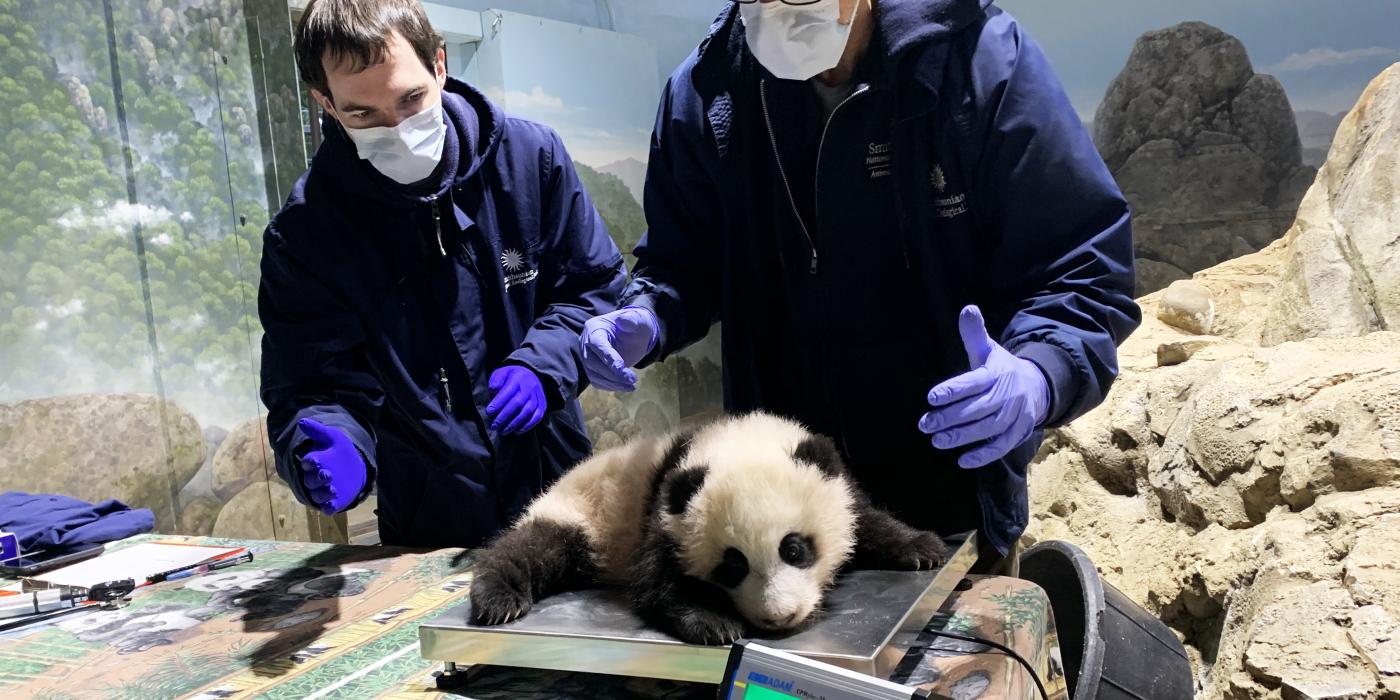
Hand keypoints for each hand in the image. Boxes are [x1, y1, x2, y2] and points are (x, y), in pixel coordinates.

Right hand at [297, 418, 367, 514]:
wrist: (355, 466)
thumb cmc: (340, 450)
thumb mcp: (332, 437)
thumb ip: (318, 431)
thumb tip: (302, 421)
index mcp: (312, 463)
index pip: (307, 464)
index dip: (310, 463)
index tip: (314, 460)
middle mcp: (314, 479)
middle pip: (311, 481)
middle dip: (318, 479)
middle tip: (328, 474)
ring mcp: (322, 491)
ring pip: (317, 496)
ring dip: (323, 494)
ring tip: (333, 489)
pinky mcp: (331, 502)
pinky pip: (326, 508)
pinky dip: (328, 508)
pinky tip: (332, 506)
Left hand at [486, 366, 544, 433]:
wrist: (530, 376)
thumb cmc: (511, 377)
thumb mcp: (501, 373)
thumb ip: (496, 379)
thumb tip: (492, 389)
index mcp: (519, 377)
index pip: (508, 391)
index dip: (498, 403)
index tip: (488, 412)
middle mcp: (530, 386)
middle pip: (517, 403)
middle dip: (504, 416)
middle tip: (493, 426)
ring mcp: (538, 396)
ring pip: (527, 412)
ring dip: (514, 423)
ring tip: (502, 431)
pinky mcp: (543, 405)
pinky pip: (537, 417)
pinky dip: (527, 425)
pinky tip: (516, 431)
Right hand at [579, 306, 658, 391]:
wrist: (634, 334)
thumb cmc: (636, 325)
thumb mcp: (638, 320)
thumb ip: (632, 319)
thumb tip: (624, 321)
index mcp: (594, 328)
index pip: (596, 344)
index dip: (607, 357)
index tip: (621, 367)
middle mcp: (586, 343)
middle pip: (592, 362)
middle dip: (612, 374)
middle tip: (632, 380)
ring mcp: (588, 357)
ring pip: (594, 375)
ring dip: (612, 383)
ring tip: (631, 386)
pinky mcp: (593, 369)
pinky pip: (597, 381)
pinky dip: (610, 386)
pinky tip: (625, 386)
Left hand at [918, 305, 1049, 468]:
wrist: (1038, 386)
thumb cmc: (1001, 369)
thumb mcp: (988, 349)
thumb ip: (974, 334)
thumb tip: (967, 309)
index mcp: (997, 373)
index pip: (974, 381)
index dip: (953, 389)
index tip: (931, 397)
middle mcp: (1007, 394)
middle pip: (978, 408)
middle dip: (950, 417)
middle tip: (924, 424)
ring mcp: (1014, 415)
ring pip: (988, 428)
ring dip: (962, 437)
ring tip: (937, 441)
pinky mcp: (1018, 433)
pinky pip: (1001, 446)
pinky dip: (983, 455)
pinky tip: (962, 461)